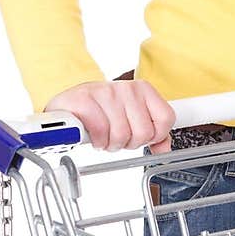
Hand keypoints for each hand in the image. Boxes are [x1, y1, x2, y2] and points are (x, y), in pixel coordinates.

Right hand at [44, 79, 175, 152]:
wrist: (68, 105)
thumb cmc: (101, 111)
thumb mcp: (131, 117)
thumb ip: (152, 131)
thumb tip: (165, 148)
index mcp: (143, 89)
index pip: (166, 118)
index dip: (154, 136)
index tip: (141, 135)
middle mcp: (127, 87)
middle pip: (143, 132)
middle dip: (129, 143)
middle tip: (117, 136)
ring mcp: (105, 92)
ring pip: (121, 135)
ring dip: (110, 144)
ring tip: (104, 136)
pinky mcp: (84, 99)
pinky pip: (100, 132)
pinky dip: (96, 140)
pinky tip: (93, 136)